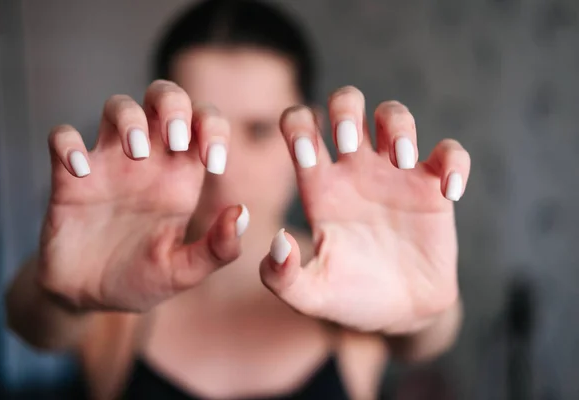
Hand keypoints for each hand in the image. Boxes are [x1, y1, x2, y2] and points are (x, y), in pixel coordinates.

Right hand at [39, 80, 247, 311]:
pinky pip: (62, 138)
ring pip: (117, 106)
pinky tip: (79, 172)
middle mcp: (147, 162)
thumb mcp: (184, 271)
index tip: (214, 162)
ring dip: (129, 118)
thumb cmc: (141, 279)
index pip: (204, 123)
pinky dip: (68, 144)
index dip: (214, 128)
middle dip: (173, 104)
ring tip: (137, 154)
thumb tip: (242, 213)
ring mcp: (107, 165)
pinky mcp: (68, 179)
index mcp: (181, 177)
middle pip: (162, 97)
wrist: (89, 299)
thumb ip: (217, 249)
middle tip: (176, 140)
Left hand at [260, 86, 469, 333]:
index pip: (300, 127)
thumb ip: (282, 276)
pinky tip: (449, 191)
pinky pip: (450, 153)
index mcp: (321, 185)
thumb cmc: (348, 297)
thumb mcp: (310, 295)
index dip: (298, 127)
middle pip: (347, 104)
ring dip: (398, 123)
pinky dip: (453, 162)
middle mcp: (356, 171)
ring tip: (401, 161)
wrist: (397, 314)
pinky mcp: (434, 189)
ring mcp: (396, 176)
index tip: (307, 156)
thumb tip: (277, 241)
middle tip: (350, 143)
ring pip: (395, 115)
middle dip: (346, 109)